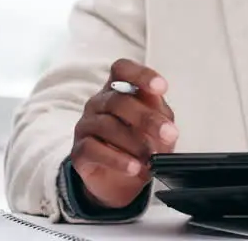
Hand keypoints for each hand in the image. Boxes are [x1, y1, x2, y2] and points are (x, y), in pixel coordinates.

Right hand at [70, 59, 176, 208]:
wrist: (123, 178)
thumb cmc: (142, 142)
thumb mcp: (158, 125)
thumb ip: (160, 114)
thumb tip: (164, 117)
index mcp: (120, 89)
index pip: (122, 69)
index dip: (141, 75)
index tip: (161, 88)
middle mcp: (100, 103)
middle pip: (119, 101)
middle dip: (147, 118)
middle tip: (169, 134)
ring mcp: (86, 125)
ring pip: (107, 125)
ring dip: (134, 142)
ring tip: (152, 157)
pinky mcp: (78, 150)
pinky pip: (93, 149)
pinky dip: (117, 159)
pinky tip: (133, 167)